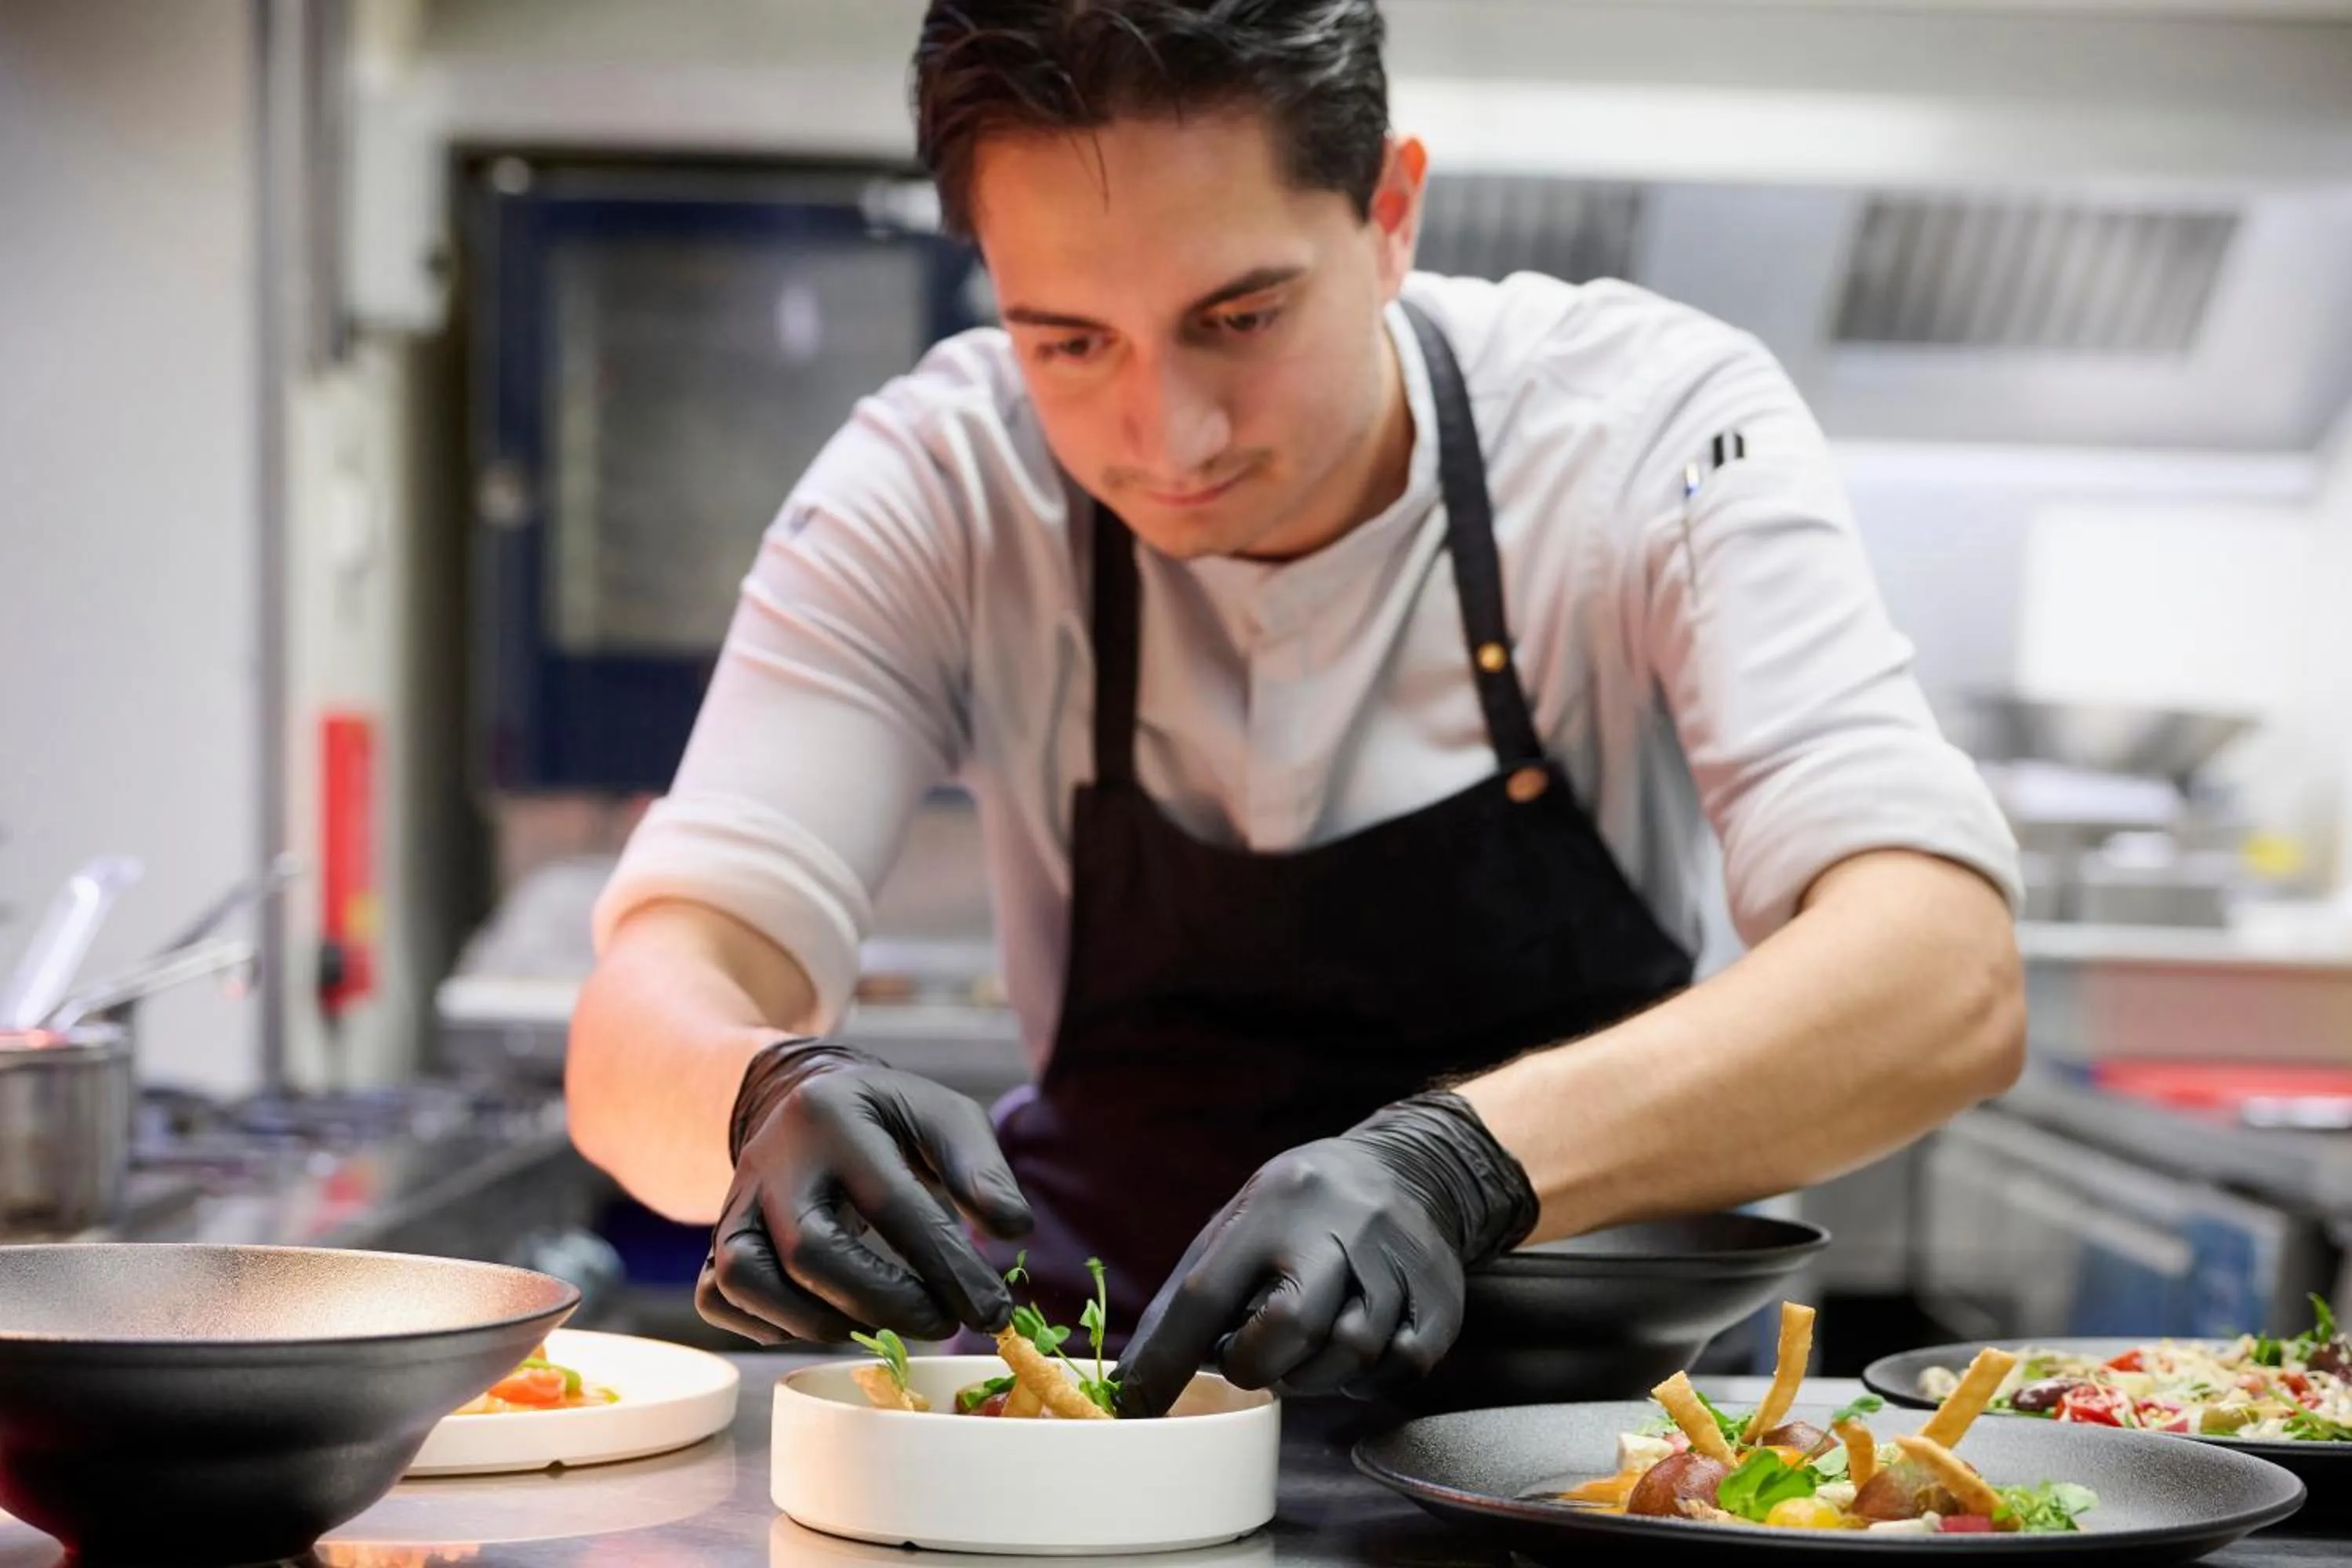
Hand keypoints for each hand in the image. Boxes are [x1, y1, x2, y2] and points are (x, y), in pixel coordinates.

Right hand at [696, 1038, 1033, 1344]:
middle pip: (810, 1251)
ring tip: (885, 1324)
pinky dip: (768, 1326)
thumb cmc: (888, 1120)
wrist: (804, 1101)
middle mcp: (773, 1158)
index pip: (892, 1202)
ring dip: (820, 1322)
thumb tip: (1013, 1229)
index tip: (993, 1310)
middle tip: (944, 1323)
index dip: (947, 1265)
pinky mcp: (716, 1236)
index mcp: (833, 1116)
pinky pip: (719, 1297)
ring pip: (748, 1279)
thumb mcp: (944, 1117)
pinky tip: (825, 1321)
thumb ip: (980, 1168)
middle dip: (885, 1303)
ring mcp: (735, 1199)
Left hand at [1113, 1091, 1536, 1417]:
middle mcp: (1339, 1224)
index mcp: (1273, 1204)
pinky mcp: (1440, 1293)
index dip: (1166, 1358)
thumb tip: (1137, 1377)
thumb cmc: (1300, 1210)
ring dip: (1315, 1375)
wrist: (1408, 1169)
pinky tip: (1352, 1350)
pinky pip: (1400, 1364)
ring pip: (1350, 1352)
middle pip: (1291, 1326)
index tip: (1137, 1403)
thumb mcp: (1240, 1221)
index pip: (1207, 1291)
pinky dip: (1367, 1377)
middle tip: (1254, 1361)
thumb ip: (1190, 1293)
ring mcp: (1397, 1257)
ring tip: (1304, 1351)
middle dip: (1259, 1365)